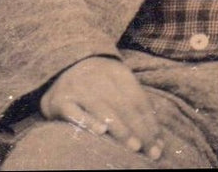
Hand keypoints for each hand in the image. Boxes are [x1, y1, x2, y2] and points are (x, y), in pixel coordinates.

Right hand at [40, 56, 163, 160]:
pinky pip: (75, 112)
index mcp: (117, 72)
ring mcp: (78, 87)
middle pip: (124, 105)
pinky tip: (101, 132)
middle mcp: (98, 77)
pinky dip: (89, 121)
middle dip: (139, 129)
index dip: (149, 121)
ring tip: (134, 146)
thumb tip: (156, 136)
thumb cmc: (96, 82)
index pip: (138, 98)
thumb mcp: (116, 83)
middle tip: (150, 150)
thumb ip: (134, 104)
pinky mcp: (60, 100)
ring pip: (103, 108)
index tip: (158, 144)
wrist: (60, 66)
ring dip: (121, 129)